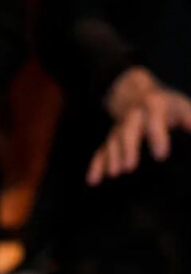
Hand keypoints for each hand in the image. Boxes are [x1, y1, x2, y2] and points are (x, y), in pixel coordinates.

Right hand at [87, 66, 190, 185]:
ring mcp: (119, 128)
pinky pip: (101, 151)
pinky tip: (93, 181)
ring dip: (111, 157)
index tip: (161, 155)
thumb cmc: (165, 104)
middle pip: (126, 130)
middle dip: (127, 148)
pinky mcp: (111, 138)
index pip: (154, 118)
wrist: (133, 92)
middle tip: (129, 167)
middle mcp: (132, 116)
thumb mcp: (181, 105)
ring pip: (112, 141)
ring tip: (114, 174)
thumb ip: (190, 119)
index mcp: (153, 106)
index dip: (157, 136)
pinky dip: (96, 166)